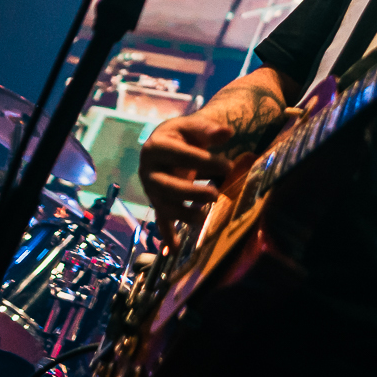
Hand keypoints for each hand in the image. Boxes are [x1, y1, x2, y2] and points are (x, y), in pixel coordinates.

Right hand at [138, 114, 233, 248]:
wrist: (168, 143)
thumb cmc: (183, 135)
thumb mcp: (192, 127)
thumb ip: (208, 129)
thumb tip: (227, 132)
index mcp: (156, 147)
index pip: (179, 155)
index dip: (203, 160)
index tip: (228, 165)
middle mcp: (148, 170)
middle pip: (166, 185)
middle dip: (190, 192)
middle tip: (214, 196)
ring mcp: (151, 189)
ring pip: (163, 205)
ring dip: (182, 214)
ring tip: (203, 218)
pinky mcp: (158, 203)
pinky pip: (161, 220)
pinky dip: (167, 235)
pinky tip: (175, 249)